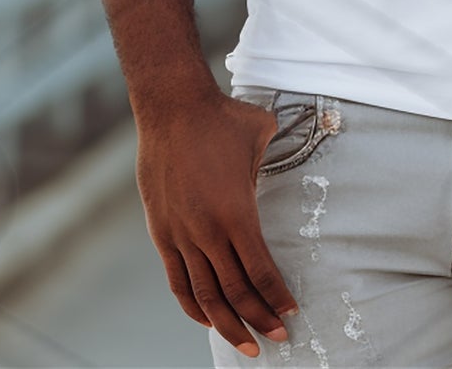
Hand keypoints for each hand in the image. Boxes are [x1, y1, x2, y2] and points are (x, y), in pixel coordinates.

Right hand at [137, 91, 295, 356]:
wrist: (173, 109)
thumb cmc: (224, 119)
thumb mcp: (262, 138)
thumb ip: (270, 168)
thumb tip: (276, 177)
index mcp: (236, 213)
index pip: (260, 270)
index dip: (276, 297)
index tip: (291, 313)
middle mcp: (207, 232)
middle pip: (234, 292)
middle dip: (258, 319)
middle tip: (277, 339)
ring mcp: (180, 235)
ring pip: (204, 295)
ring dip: (226, 324)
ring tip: (246, 343)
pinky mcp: (161, 233)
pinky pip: (177, 281)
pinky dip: (193, 306)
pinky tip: (208, 320)